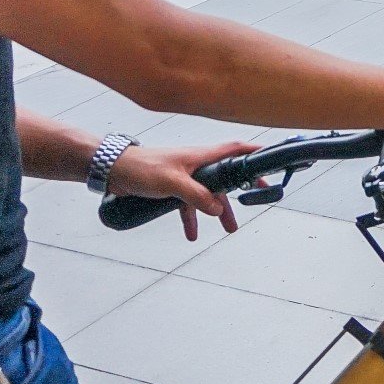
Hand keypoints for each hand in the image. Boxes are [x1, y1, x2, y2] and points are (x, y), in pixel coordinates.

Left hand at [107, 141, 257, 241]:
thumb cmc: (141, 167)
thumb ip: (196, 195)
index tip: (270, 159)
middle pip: (226, 177)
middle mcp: (196, 164)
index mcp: (201, 156)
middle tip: (257, 199)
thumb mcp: (172, 182)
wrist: (113, 170)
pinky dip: (191, 218)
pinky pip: (188, 204)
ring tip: (228, 228)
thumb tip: (217, 208)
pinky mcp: (171, 187)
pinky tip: (191, 233)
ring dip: (217, 210)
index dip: (254, 153)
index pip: (235, 150)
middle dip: (241, 189)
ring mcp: (184, 176)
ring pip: (208, 194)